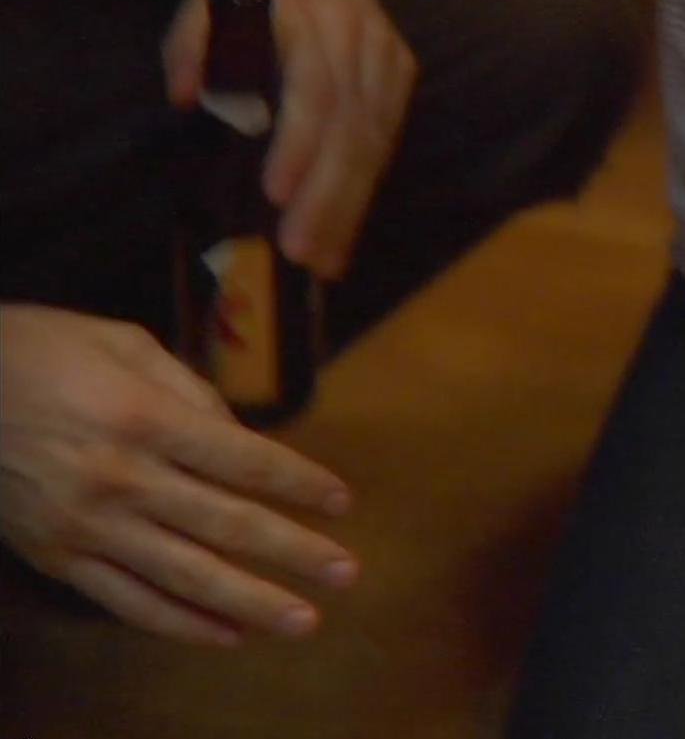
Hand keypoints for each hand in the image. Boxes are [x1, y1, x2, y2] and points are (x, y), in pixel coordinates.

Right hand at [0, 305, 358, 645]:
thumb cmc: (40, 352)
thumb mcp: (122, 344)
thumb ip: (190, 390)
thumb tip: (241, 435)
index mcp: (145, 420)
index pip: (245, 461)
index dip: (300, 483)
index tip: (342, 502)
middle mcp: (122, 480)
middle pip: (228, 525)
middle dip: (296, 552)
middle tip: (348, 574)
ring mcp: (88, 526)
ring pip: (186, 576)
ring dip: (252, 602)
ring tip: (304, 621)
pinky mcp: (58, 558)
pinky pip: (128, 602)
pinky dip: (180, 624)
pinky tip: (228, 635)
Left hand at [164, 0, 415, 278]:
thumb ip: (190, 42)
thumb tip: (183, 99)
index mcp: (306, 14)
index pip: (313, 89)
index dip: (300, 145)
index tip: (276, 194)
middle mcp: (355, 35)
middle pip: (352, 126)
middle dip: (330, 196)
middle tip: (305, 254)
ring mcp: (383, 51)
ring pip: (376, 137)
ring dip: (352, 203)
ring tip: (327, 258)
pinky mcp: (398, 65)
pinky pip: (389, 132)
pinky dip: (369, 181)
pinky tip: (348, 224)